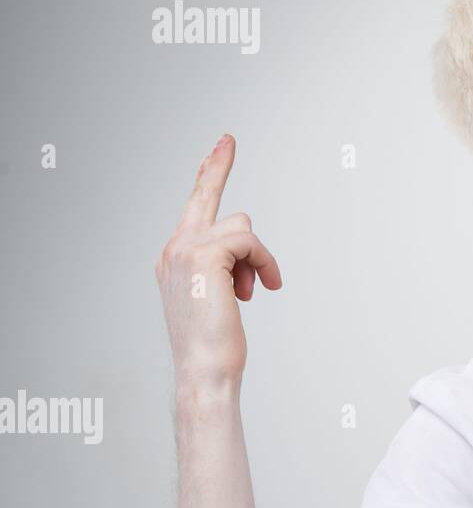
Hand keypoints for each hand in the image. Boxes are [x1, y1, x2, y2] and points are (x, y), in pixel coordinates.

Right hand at [155, 134, 281, 389]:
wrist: (205, 369)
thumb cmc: (215, 344)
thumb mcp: (219, 299)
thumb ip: (225, 269)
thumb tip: (246, 257)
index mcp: (174, 258)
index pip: (193, 209)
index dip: (207, 177)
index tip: (219, 150)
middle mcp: (173, 249)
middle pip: (205, 196)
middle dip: (217, 167)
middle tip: (228, 138)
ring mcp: (184, 249)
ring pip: (241, 227)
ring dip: (257, 258)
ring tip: (252, 289)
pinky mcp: (204, 254)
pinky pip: (249, 242)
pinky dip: (263, 263)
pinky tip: (261, 289)